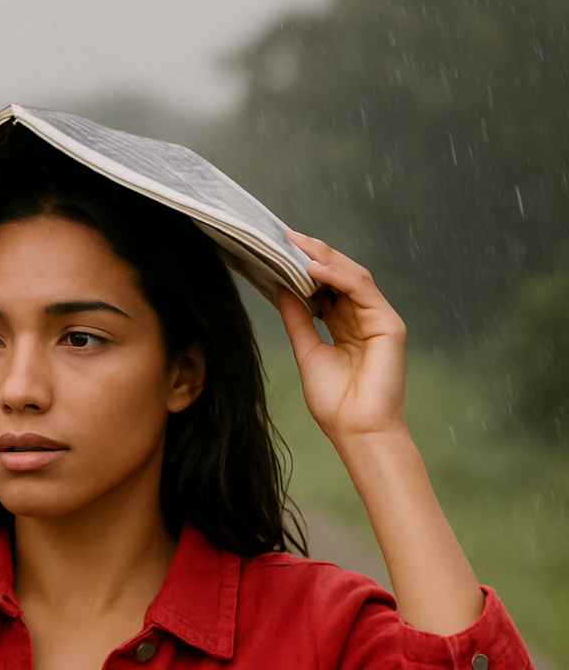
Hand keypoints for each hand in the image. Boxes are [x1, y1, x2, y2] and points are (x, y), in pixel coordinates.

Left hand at [278, 233, 407, 445]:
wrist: (357, 432)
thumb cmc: (336, 405)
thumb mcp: (307, 353)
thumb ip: (298, 321)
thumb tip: (281, 291)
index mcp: (346, 327)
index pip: (327, 289)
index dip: (305, 270)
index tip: (280, 252)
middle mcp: (363, 319)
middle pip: (340, 277)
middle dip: (314, 256)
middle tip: (288, 238)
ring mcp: (378, 320)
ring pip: (353, 277)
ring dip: (325, 259)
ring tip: (298, 246)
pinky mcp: (388, 324)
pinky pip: (362, 290)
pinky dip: (339, 276)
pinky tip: (315, 269)